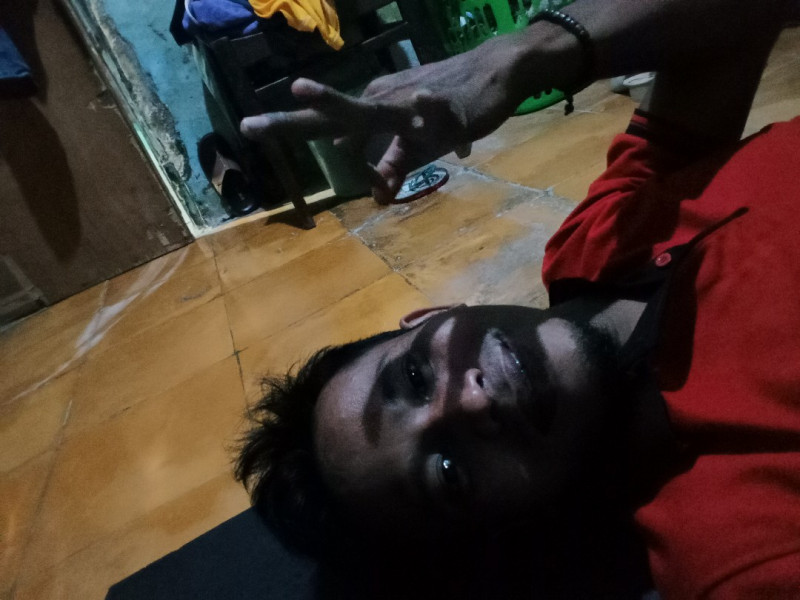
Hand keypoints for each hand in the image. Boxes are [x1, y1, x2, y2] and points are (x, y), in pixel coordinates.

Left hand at [240, 37, 525, 202]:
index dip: (287, 127)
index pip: (323, 122)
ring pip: (371, 108)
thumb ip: (391, 163)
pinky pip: (433, 115)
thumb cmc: (450, 106)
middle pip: (332, 114)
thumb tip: (369, 187)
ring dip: (335, 102)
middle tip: (248, 126)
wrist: (495, 72)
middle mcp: (383, 102)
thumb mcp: (417, 143)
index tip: (249, 129)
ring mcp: (411, 103)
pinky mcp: (447, 108)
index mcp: (372, 111)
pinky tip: (425, 106)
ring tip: (301, 90)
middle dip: (291, 121)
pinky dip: (429, 114)